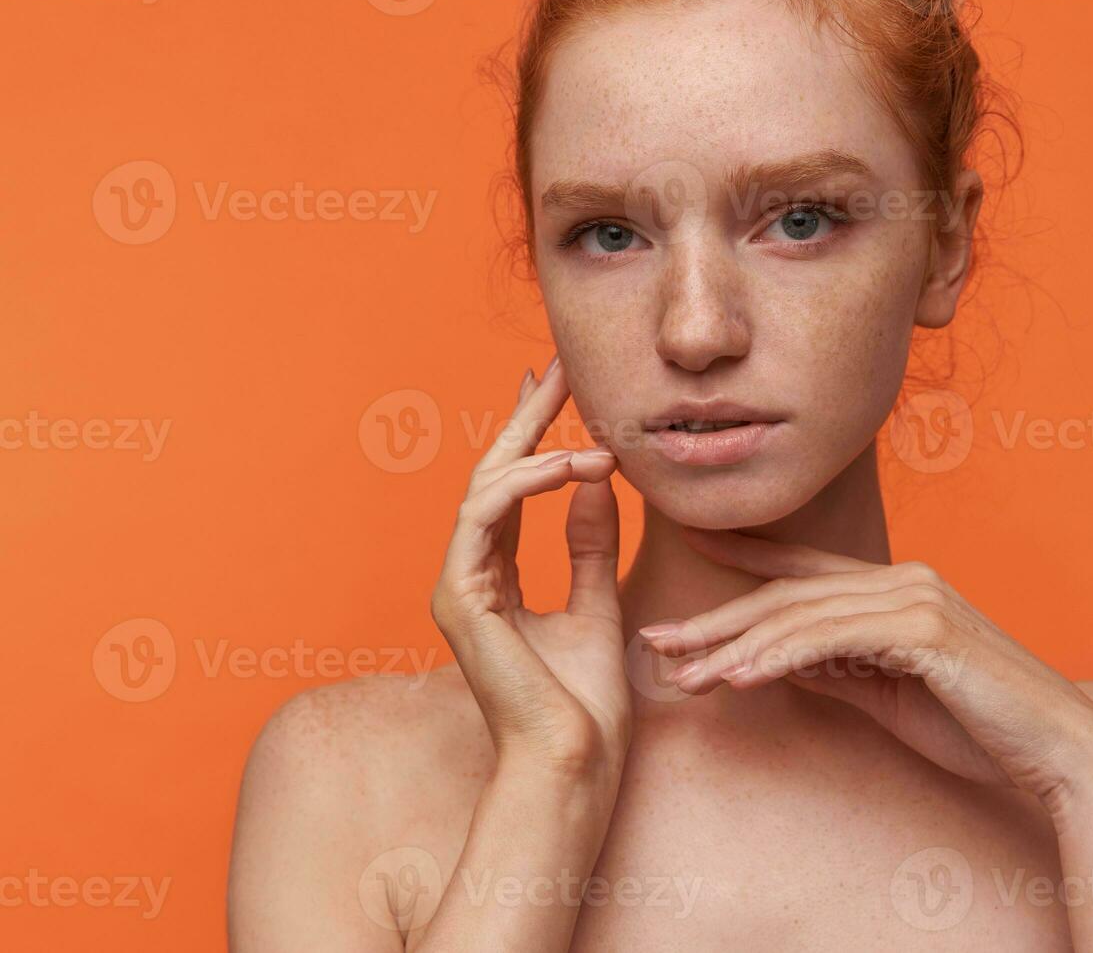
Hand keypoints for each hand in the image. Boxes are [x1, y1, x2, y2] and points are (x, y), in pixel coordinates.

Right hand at [430, 355, 628, 781]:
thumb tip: (596, 479)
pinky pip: (484, 516)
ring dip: (540, 451)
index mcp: (498, 578)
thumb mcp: (598, 600)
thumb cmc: (585, 701)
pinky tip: (569, 465)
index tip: (554, 387)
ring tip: (597, 440)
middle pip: (492, 477)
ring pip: (484, 489)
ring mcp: (458, 586)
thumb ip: (590, 542)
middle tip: (555, 368)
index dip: (531, 436)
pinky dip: (526, 484)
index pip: (511, 490)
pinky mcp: (459, 596)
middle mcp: (471, 575)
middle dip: (525, 419)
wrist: (574, 760)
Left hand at [641, 529, 1092, 809]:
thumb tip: (773, 657)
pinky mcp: (925, 630)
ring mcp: (915, 598)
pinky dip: (777, 656)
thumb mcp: (889, 694)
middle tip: (656, 641)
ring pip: (800, 614)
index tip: (690, 548)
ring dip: (732, 645)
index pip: (805, 568)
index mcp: (897, 588)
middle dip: (716, 620)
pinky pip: (831, 639)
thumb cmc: (979, 727)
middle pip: (787, 594)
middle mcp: (903, 579)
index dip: (745, 555)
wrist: (1059, 753)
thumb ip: (836, 667)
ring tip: (680, 672)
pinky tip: (735, 677)